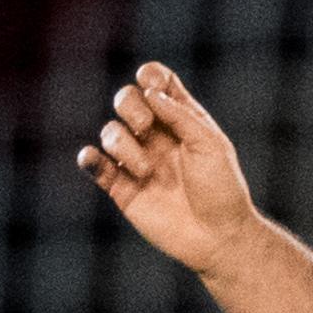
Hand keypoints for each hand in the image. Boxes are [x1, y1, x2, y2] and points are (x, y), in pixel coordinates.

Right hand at [76, 63, 261, 275]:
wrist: (219, 237)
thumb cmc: (223, 190)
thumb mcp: (211, 146)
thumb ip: (182, 116)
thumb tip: (151, 92)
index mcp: (182, 121)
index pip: (158, 84)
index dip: (150, 76)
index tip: (152, 84)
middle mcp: (157, 137)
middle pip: (127, 100)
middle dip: (130, 106)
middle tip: (146, 127)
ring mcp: (138, 160)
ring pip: (111, 132)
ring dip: (123, 145)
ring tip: (147, 171)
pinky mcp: (122, 187)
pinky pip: (94, 165)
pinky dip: (89, 159)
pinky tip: (93, 159)